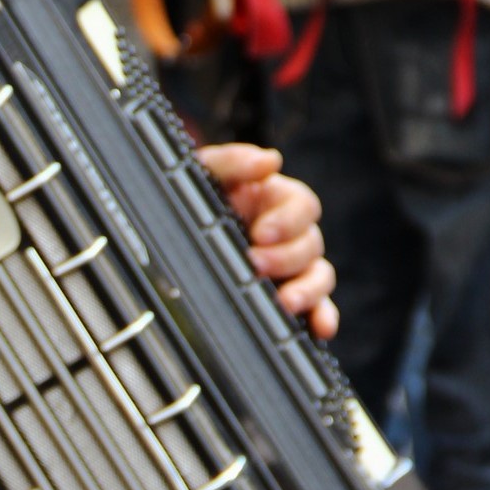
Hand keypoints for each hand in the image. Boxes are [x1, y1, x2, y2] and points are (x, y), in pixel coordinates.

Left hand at [197, 142, 338, 339]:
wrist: (166, 237)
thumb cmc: (193, 200)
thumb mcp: (204, 173)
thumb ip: (233, 161)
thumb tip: (271, 161)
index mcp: (276, 202)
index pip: (303, 207)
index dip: (287, 220)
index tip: (260, 232)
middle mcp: (289, 236)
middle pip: (311, 244)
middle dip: (285, 257)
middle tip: (255, 264)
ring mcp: (291, 270)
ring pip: (320, 276)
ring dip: (307, 289)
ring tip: (284, 302)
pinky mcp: (288, 298)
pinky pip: (318, 308)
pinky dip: (323, 317)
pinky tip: (320, 328)